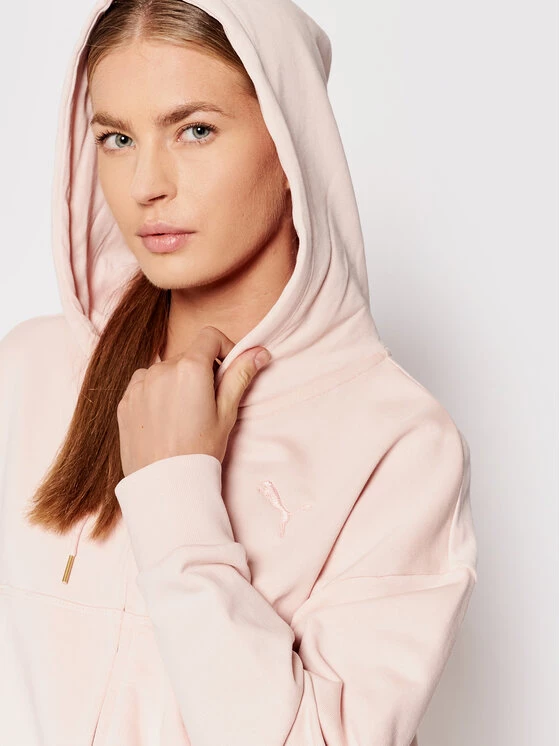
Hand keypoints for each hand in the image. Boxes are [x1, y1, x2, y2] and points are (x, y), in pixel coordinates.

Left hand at [116, 325, 270, 476]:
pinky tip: (165, 420)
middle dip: (201, 371)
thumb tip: (260, 351)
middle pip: (188, 355)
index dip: (224, 348)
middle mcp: (161, 369)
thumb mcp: (227, 413)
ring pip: (165, 370)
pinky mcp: (125, 400)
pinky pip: (145, 385)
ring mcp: (139, 384)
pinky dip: (156, 393)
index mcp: (190, 368)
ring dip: (176, 381)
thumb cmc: (200, 450)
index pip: (210, 336)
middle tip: (208, 403)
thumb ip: (240, 376)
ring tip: (184, 415)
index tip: (227, 370)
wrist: (165, 484)